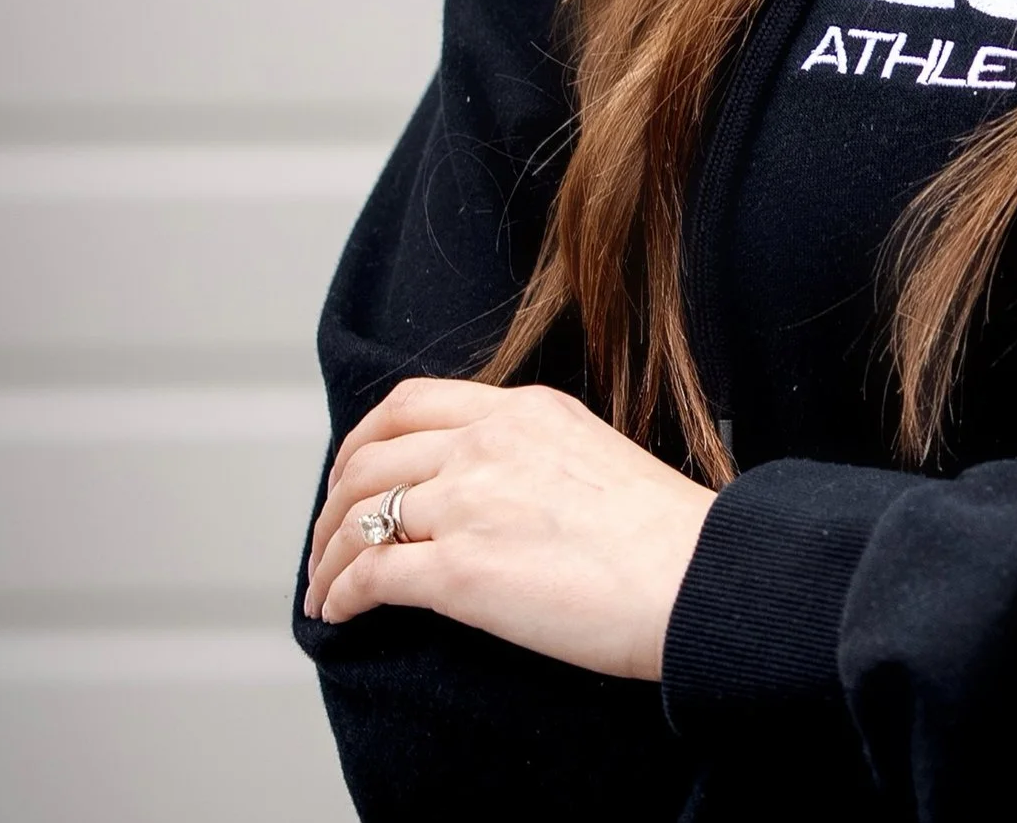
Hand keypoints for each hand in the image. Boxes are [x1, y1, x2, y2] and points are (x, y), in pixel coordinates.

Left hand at [303, 379, 715, 680]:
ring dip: (325, 556)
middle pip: (369, 456)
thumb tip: (495, 493)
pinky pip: (368, 575)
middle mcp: (488, 443)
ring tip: (322, 587)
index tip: (354, 474)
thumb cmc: (665, 533)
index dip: (364, 440)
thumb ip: (535, 455)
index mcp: (526, 409)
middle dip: (332, 502)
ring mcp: (470, 502)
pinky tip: (338, 614)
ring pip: (357, 516)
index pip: (412, 402)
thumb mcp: (595, 453)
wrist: (695, 576)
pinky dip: (339, 596)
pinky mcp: (459, 570)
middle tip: (328, 538)